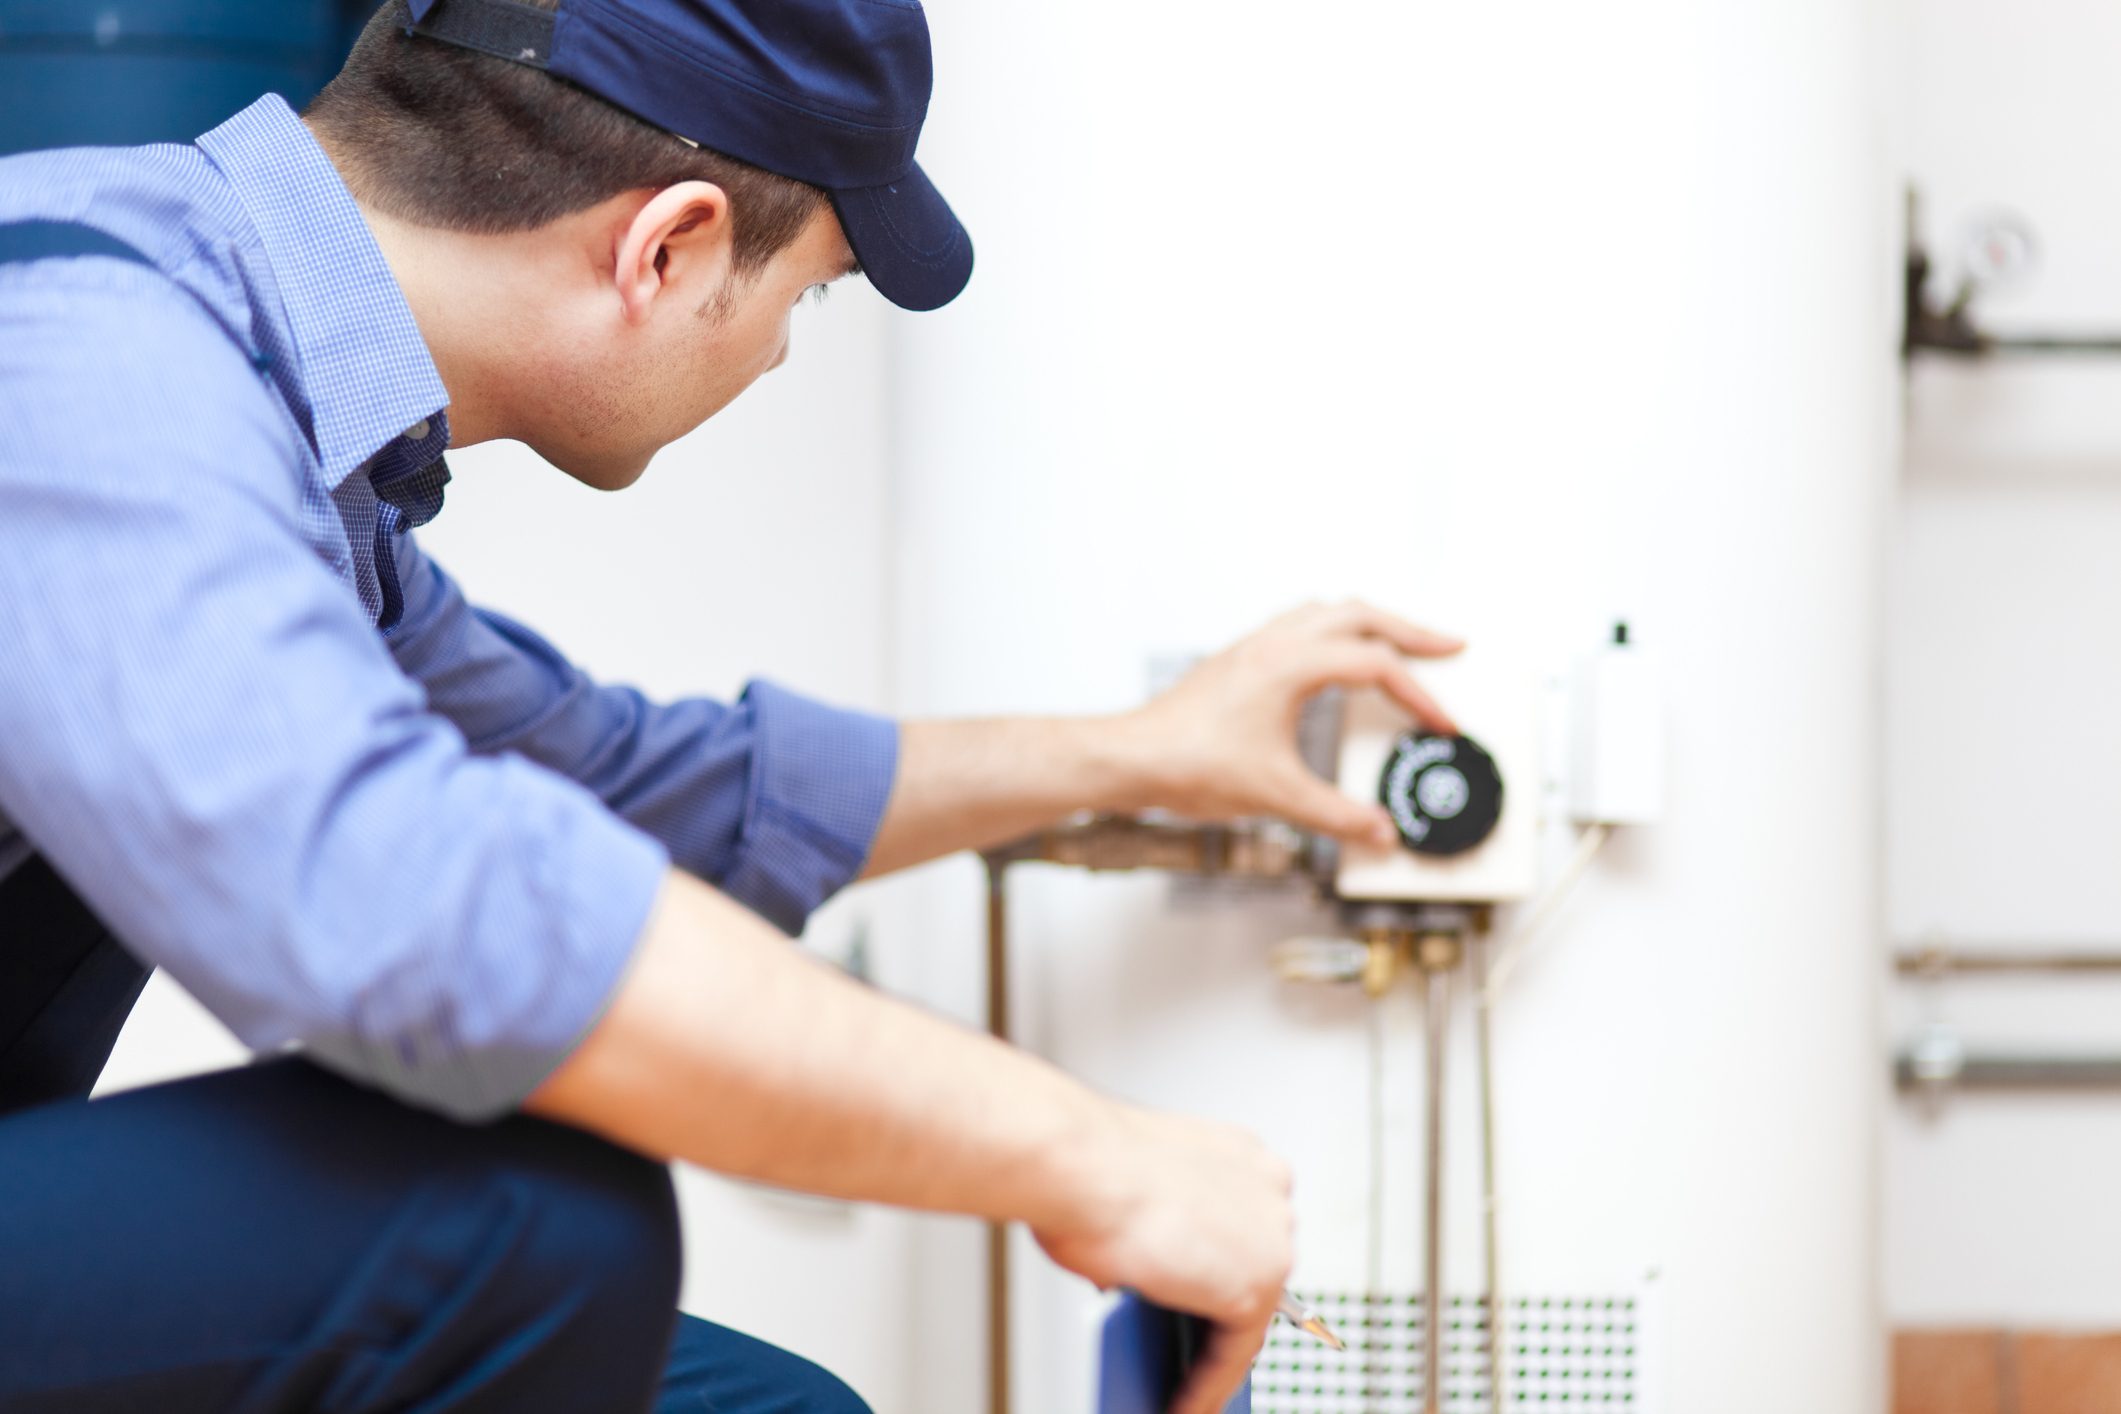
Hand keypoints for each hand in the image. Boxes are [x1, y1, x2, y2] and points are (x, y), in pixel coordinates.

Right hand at [1033, 1107, 1293, 1413]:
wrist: (1076, 1165)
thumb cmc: (1085, 1166)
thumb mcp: (1132, 1194)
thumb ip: (1157, 1232)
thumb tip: (1147, 1278)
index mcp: (1240, 1154)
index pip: (1241, 1226)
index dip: (1220, 1265)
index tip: (1207, 1295)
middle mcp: (1267, 1187)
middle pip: (1250, 1268)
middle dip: (1219, 1309)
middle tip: (1190, 1349)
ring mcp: (1270, 1237)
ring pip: (1246, 1315)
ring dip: (1211, 1353)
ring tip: (1183, 1385)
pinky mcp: (1256, 1288)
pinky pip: (1234, 1354)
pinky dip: (1205, 1386)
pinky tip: (1180, 1404)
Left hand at [1120, 600, 1462, 846]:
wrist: (1130, 758)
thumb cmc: (1185, 764)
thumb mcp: (1276, 796)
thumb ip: (1337, 815)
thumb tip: (1378, 830)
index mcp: (1288, 665)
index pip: (1375, 666)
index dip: (1418, 696)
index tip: (1440, 723)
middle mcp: (1272, 644)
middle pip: (1359, 614)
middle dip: (1410, 630)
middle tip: (1448, 647)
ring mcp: (1253, 646)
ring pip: (1326, 610)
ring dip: (1370, 623)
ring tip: (1400, 643)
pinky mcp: (1238, 660)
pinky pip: (1299, 624)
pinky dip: (1333, 632)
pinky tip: (1336, 658)